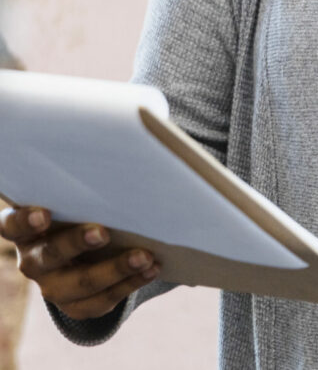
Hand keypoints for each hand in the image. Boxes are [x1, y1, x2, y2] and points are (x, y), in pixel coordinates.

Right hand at [0, 206, 159, 319]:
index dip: (25, 221)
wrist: (90, 248)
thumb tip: (125, 165)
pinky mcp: (75, 305)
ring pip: (79, 284)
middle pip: (49, 256)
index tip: (44, 214)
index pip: (13, 225)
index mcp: (26, 230)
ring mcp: (52, 287)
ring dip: (114, 270)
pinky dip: (129, 284)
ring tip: (145, 257)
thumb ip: (86, 190)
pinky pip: (100, 302)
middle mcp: (33, 260)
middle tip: (103, 233)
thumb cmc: (84, 211)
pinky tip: (151, 269)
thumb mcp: (77, 201)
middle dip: (77, 244)